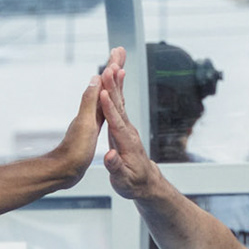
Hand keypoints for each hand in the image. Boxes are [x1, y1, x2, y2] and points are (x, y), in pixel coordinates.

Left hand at [49, 47, 124, 185]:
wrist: (65, 170)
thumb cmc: (74, 151)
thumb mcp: (85, 125)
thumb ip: (90, 101)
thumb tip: (95, 78)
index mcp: (91, 108)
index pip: (105, 82)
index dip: (112, 67)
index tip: (118, 51)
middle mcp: (90, 111)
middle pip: (105, 85)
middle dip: (112, 68)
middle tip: (119, 52)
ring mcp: (91, 120)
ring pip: (105, 95)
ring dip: (112, 81)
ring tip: (118, 69)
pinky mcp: (91, 130)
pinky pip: (104, 109)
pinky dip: (109, 100)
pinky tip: (110, 100)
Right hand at [99, 52, 163, 200]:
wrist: (145, 183)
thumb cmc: (133, 183)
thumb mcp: (122, 180)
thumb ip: (115, 167)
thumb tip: (109, 156)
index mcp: (126, 142)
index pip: (116, 122)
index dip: (110, 107)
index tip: (104, 93)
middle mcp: (128, 131)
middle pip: (120, 105)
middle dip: (114, 86)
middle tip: (109, 67)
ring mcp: (127, 127)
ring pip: (120, 101)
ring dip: (116, 83)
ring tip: (112, 64)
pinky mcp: (123, 126)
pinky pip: (118, 104)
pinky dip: (115, 90)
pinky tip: (112, 79)